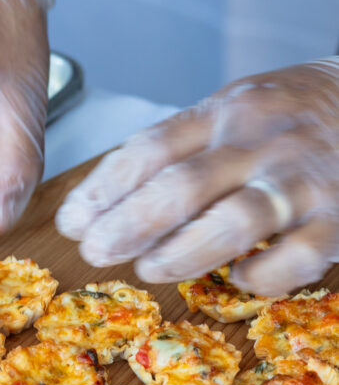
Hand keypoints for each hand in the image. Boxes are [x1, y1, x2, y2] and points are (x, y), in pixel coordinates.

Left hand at [56, 59, 338, 294]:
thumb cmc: (294, 115)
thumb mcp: (237, 108)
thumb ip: (183, 145)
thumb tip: (110, 195)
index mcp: (228, 112)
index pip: (152, 149)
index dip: (104, 189)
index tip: (71, 220)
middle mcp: (262, 143)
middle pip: (182, 187)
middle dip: (128, 225)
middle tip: (93, 251)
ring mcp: (302, 182)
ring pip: (232, 222)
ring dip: (180, 252)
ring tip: (147, 268)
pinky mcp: (338, 220)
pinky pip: (293, 258)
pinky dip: (258, 275)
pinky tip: (239, 277)